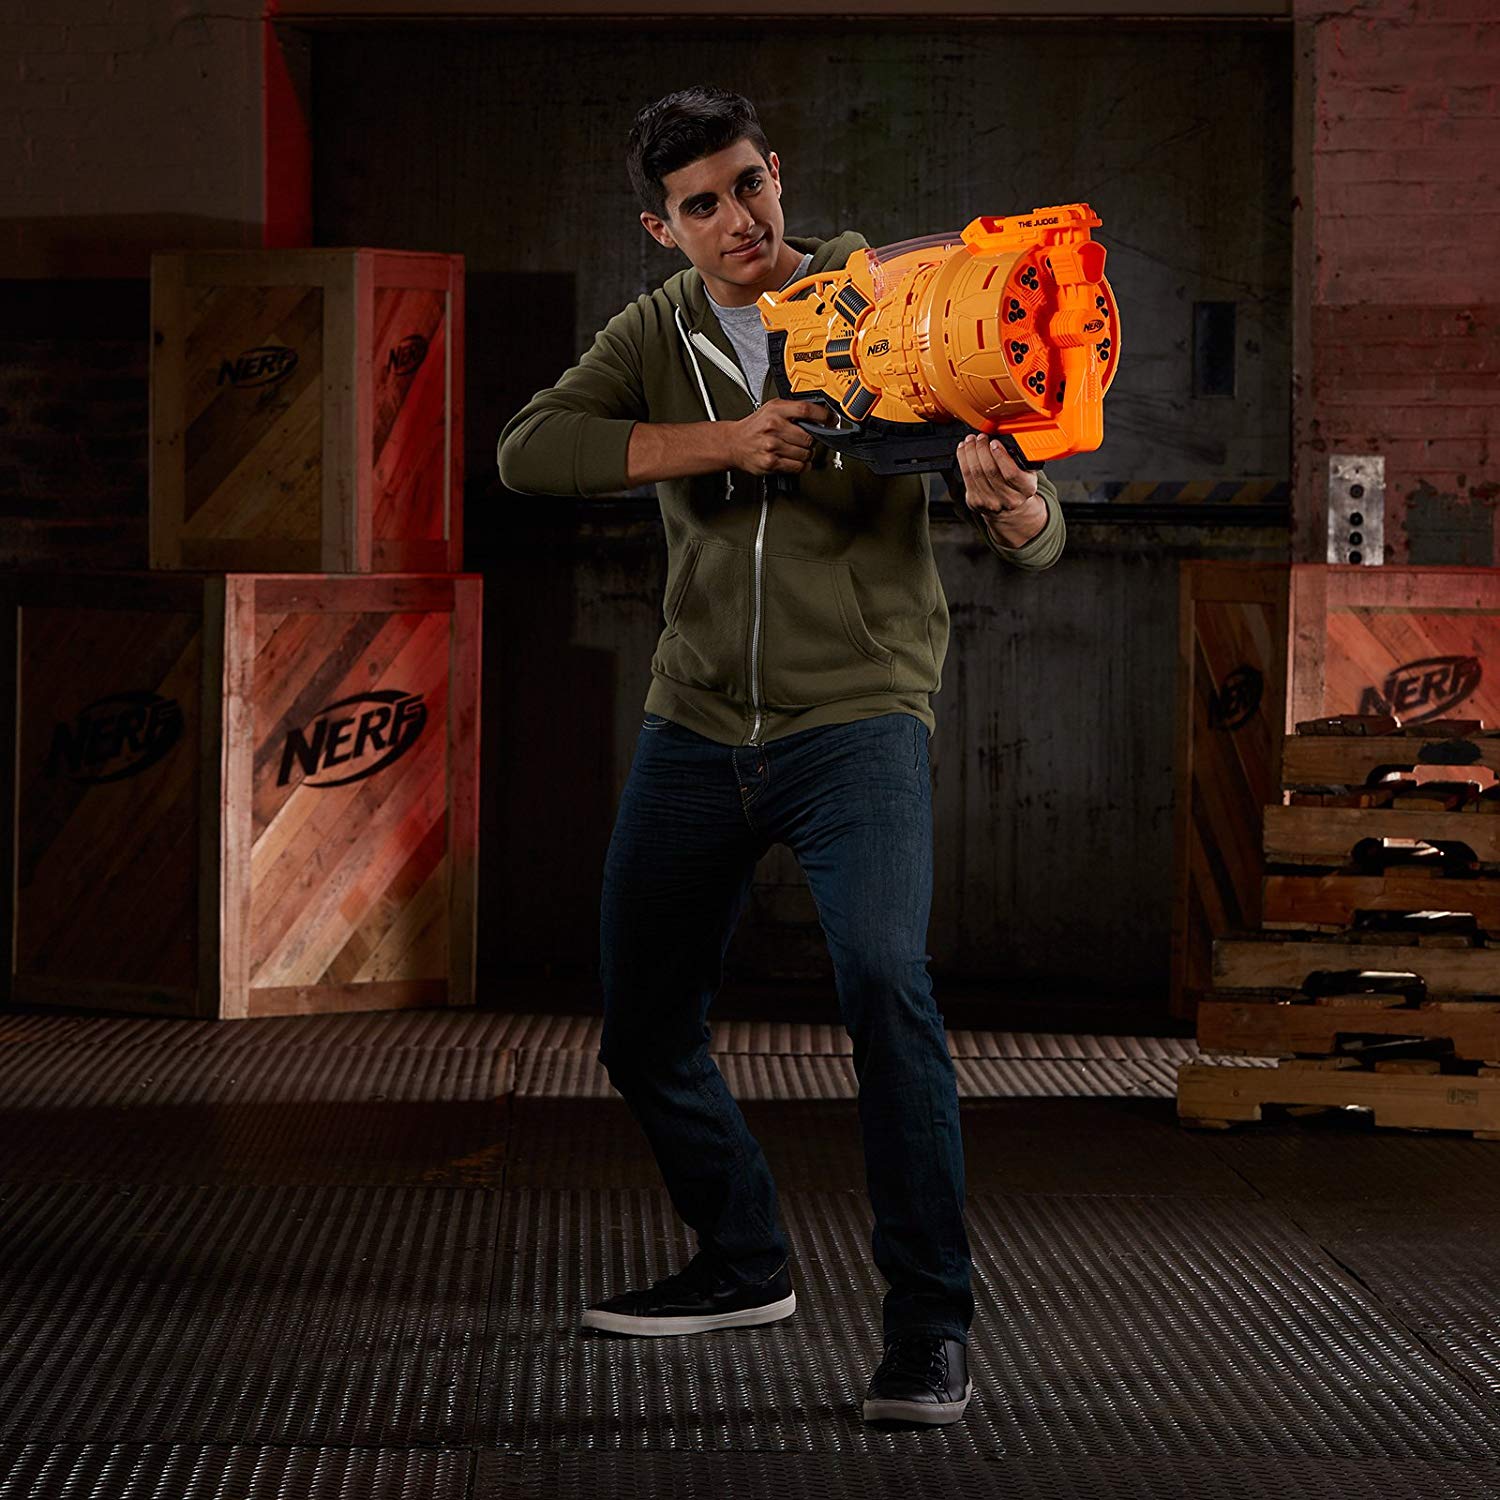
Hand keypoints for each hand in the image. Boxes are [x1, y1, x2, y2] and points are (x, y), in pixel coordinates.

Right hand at [724, 400, 824, 474]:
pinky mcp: (771, 463)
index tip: (831, 420)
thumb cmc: (755, 427)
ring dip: (806, 454)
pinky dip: (802, 465)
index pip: (806, 410)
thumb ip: (793, 409)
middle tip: (806, 439)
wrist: (734, 443)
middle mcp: (773, 427)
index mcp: (775, 411)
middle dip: (811, 440)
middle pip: (808, 436)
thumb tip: (819, 413)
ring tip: (797, 449)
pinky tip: (796, 459)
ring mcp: (772, 446)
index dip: (823, 416)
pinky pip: (798, 466)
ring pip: (805, 453)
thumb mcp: (771, 409)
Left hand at [955, 433, 1047, 547]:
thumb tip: (1004, 437)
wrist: (1011, 507)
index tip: (994, 442)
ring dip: (970, 452)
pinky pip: (966, 477)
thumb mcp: (1027, 471)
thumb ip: (1020, 457)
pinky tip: (963, 450)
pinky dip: (963, 460)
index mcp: (1026, 489)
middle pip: (990, 471)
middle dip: (982, 449)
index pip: (1012, 473)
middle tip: (980, 437)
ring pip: (976, 473)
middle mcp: (1009, 499)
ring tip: (971, 440)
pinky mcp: (976, 502)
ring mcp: (991, 503)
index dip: (1000, 456)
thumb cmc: (1018, 484)